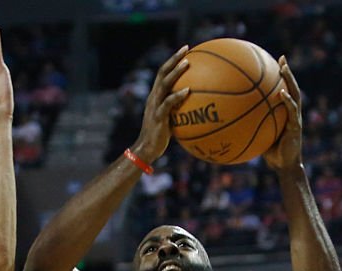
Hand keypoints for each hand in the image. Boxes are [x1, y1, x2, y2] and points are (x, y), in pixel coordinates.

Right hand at [133, 46, 189, 164]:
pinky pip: (168, 103)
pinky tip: (188, 90)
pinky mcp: (158, 117)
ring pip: (164, 84)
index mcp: (155, 96)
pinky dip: (178, 96)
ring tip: (187, 63)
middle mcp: (154, 98)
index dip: (172, 61)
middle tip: (186, 49)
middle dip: (174, 59)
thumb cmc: (160, 137)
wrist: (147, 150)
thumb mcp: (170, 120)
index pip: (162, 73)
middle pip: (162, 73)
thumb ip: (178, 110)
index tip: (185, 50)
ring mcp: (155, 106)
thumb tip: (195, 107)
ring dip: (176, 72)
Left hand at [263, 57, 302, 172]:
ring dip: (290, 80)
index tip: (275, 63)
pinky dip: (287, 101)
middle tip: (281, 58)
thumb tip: (233, 119)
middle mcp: (292, 113)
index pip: (284, 91)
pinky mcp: (296, 127)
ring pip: (295, 95)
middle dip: (287, 72)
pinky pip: (291, 111)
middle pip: (292, 87)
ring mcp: (296, 119)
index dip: (281, 77)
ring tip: (283, 68)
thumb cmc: (271, 154)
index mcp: (285, 113)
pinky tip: (281, 93)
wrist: (284, 167)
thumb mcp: (260, 136)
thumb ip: (252, 125)